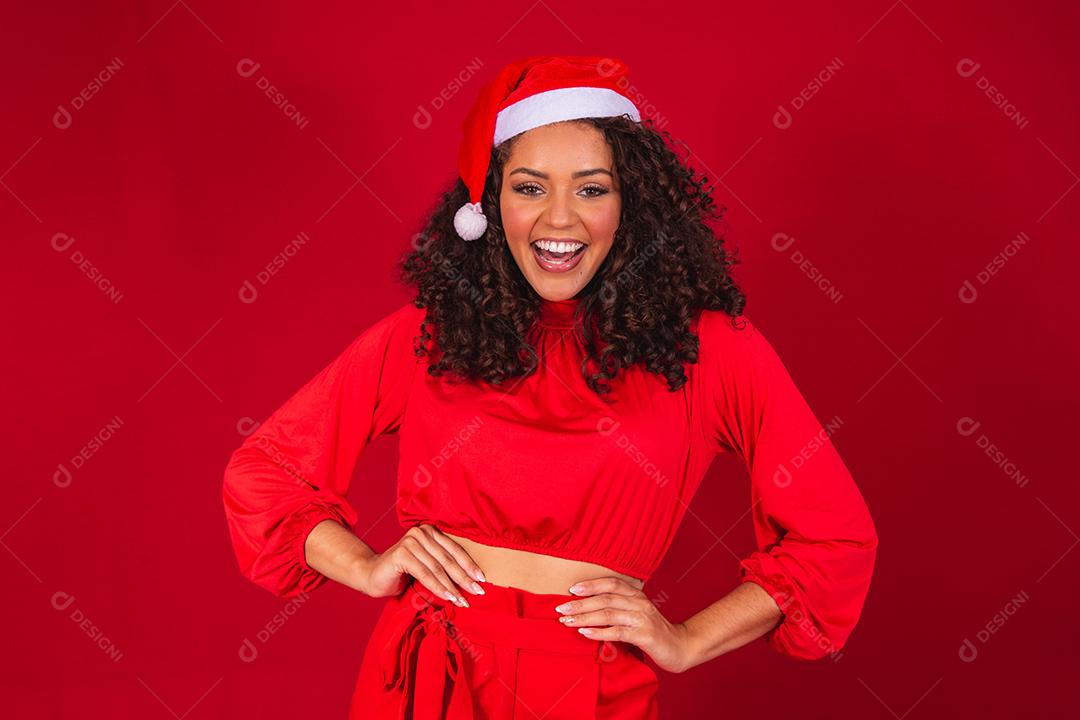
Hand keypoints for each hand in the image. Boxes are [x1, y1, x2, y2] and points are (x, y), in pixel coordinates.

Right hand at [358, 524, 486, 606]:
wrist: (371, 576)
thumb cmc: (402, 573)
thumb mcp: (426, 565)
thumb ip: (442, 564)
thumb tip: (471, 579)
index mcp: (430, 531)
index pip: (454, 549)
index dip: (469, 565)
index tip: (482, 579)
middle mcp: (421, 532)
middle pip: (448, 559)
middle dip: (464, 577)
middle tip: (478, 591)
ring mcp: (410, 541)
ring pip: (438, 568)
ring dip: (452, 586)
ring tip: (463, 600)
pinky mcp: (402, 553)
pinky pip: (425, 574)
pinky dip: (438, 587)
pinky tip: (447, 597)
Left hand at [553, 576, 693, 673]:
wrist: (681, 647)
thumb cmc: (653, 631)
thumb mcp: (636, 614)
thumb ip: (618, 609)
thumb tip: (587, 609)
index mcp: (636, 595)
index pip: (611, 583)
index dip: (591, 584)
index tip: (571, 589)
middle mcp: (639, 603)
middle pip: (606, 598)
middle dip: (581, 603)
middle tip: (560, 608)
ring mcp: (643, 618)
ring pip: (609, 614)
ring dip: (585, 617)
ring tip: (567, 621)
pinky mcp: (645, 635)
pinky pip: (618, 632)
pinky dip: (599, 632)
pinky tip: (585, 633)